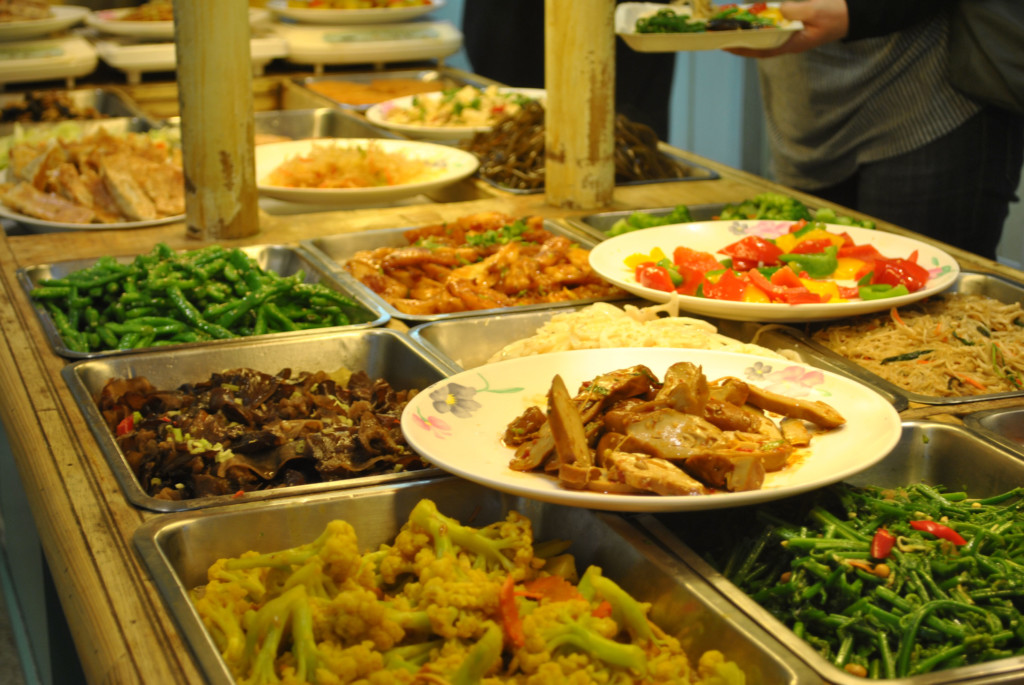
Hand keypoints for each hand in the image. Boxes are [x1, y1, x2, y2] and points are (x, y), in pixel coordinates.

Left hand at [725, 0, 849, 57]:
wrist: (855, 12)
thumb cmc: (837, 14)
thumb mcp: (815, 11)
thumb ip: (795, 11)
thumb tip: (777, 10)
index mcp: (793, 44)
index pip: (762, 50)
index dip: (742, 48)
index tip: (725, 45)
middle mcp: (788, 41)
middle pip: (758, 43)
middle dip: (739, 39)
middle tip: (719, 32)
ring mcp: (791, 33)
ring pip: (764, 34)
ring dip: (747, 29)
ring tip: (729, 24)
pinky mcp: (794, 24)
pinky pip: (773, 25)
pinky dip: (760, 20)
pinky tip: (751, 15)